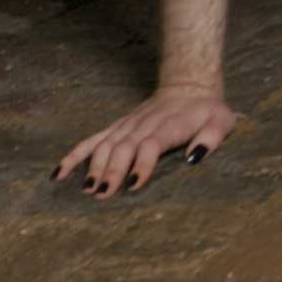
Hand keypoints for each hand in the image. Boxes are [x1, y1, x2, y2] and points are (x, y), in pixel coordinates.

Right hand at [53, 84, 238, 197]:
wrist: (189, 87)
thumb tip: (195, 158)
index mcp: (169, 124)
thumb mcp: (222, 120)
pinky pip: (92, 140)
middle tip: (102, 194)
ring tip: (86, 190)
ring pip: (105, 144)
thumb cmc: (207, 111)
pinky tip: (59, 173)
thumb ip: (212, 137)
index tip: (134, 184)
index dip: (142, 162)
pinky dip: (74, 155)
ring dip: (94, 166)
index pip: (151, 143)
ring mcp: (127, 125)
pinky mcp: (117, 127)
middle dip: (112, 170)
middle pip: (123, 146)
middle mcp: (143, 124)